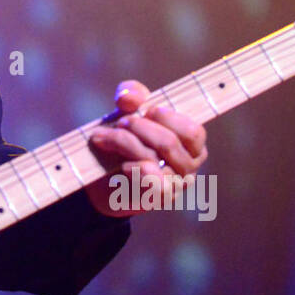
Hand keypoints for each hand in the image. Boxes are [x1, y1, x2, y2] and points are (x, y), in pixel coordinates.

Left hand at [84, 80, 208, 217]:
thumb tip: (130, 97)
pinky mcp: (156, 199)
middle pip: (170, 143)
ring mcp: (175, 185)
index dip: (166, 117)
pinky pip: (154, 184)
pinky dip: (136, 170)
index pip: (193, 132)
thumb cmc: (123, 140)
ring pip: (154, 159)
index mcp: (192, 145)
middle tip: (120, 123)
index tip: (144, 110)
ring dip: (127, 143)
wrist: (102, 176)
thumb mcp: (127, 109)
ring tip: (106, 138)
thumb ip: (131, 95)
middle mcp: (189, 166)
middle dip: (140, 127)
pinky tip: (123, 165)